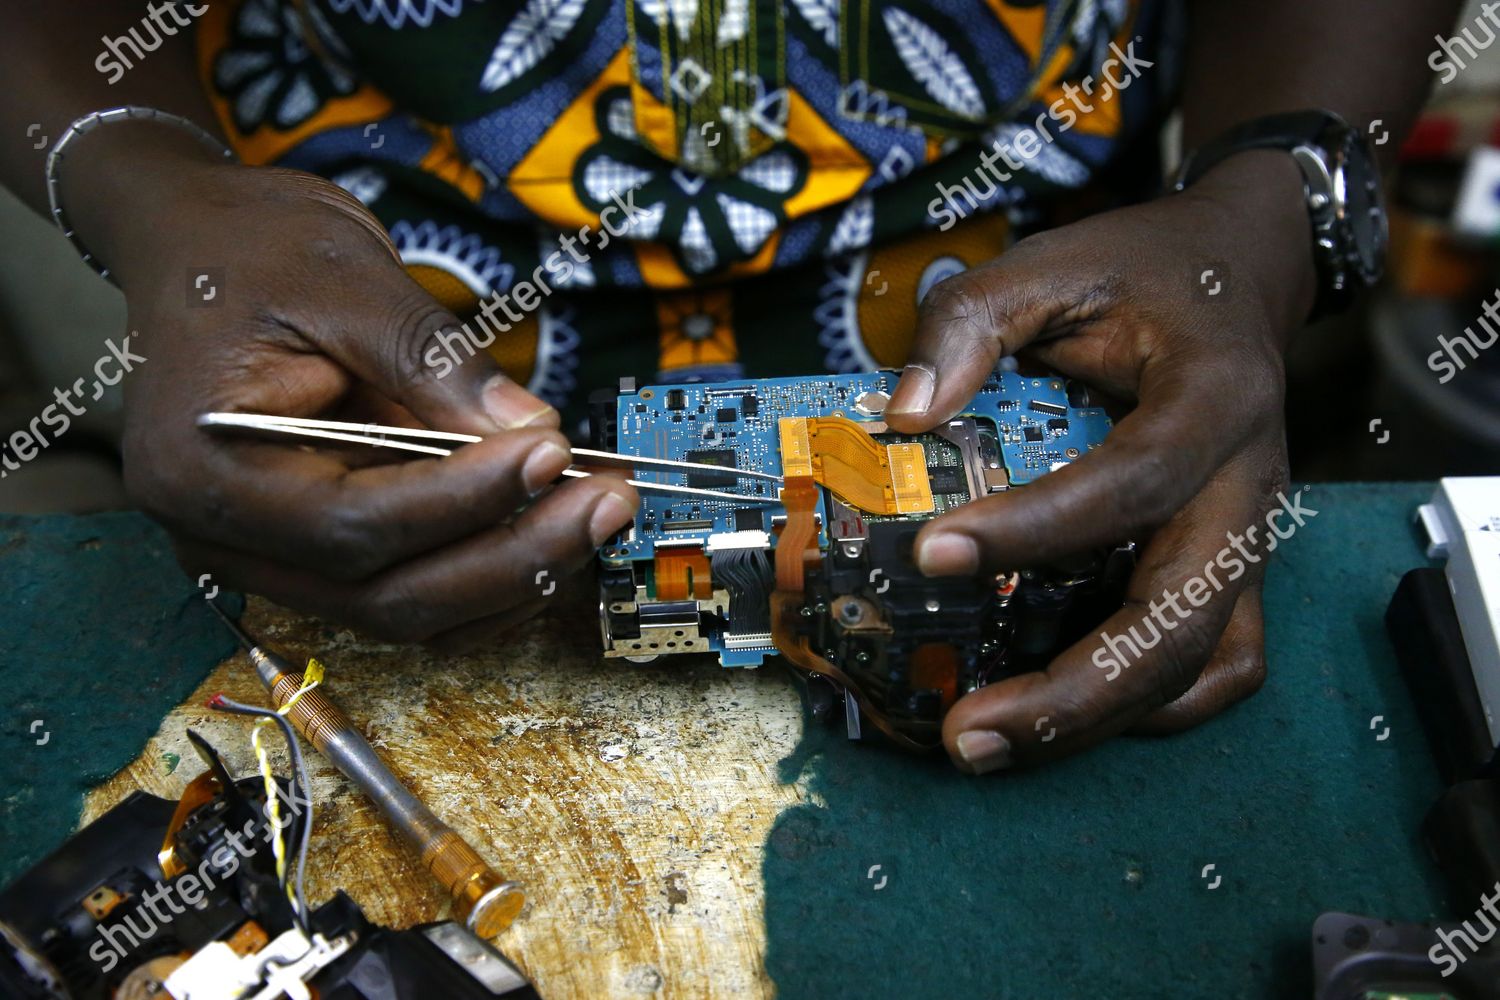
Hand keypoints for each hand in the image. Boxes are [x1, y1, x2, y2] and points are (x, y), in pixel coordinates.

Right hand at [67, 127, 637, 647]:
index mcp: (203, 468)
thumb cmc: (248, 248)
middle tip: (605, 502)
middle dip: (510, 556)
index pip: (352, 523)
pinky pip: (410, 589)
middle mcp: (224, 536)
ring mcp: (271, 555)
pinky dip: (488, 575)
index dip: (465, 499)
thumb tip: (532, 435)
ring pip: (406, 610)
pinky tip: (553, 528)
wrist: (194, 242)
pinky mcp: (317, 550)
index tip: (552, 452)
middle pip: (384, 595)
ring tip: (597, 511)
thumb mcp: (345, 279)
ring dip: (513, 574)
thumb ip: (435, 364)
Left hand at [885, 153, 1316, 772]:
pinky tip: (1073, 716)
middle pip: (1186, 613)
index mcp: (1214, 397)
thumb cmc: (1143, 271)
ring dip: (1105, 717)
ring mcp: (1252, 534)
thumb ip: (972, 322)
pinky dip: (1157, 705)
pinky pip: (1223, 662)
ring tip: (996, 742)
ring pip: (1206, 658)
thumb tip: (905, 415)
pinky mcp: (1239, 565)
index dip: (1032, 529)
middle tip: (970, 730)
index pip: (1131, 482)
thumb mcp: (1053, 262)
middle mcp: (1249, 481)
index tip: (931, 553)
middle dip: (1078, 689)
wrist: (1240, 273)